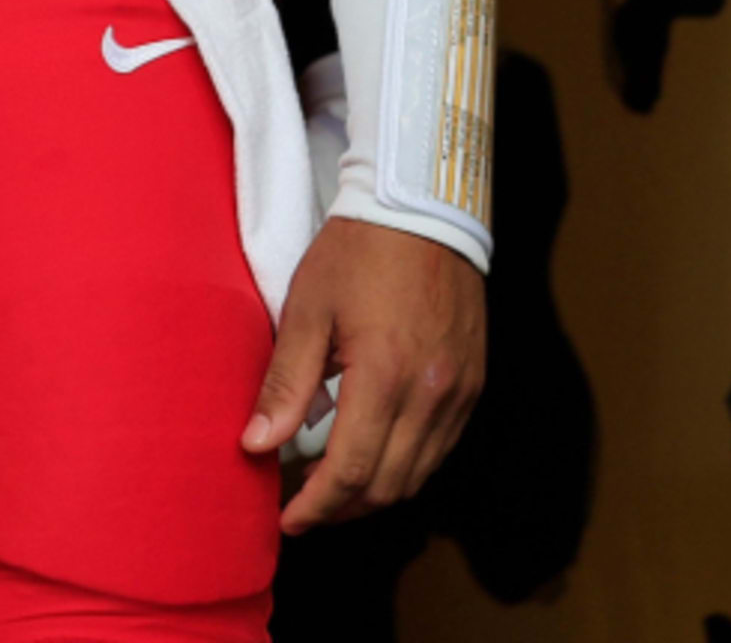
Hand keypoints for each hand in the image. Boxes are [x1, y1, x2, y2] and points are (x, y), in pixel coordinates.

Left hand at [243, 215, 485, 528]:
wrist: (423, 210)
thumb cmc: (358, 252)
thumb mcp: (307, 308)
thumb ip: (286, 382)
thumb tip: (257, 444)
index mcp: (386, 375)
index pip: (350, 471)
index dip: (316, 506)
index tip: (288, 520)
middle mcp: (432, 395)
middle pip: (387, 486)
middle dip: (341, 509)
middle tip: (302, 509)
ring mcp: (459, 393)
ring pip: (418, 475)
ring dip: (374, 494)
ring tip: (330, 489)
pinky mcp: (473, 385)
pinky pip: (440, 449)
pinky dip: (405, 467)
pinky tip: (372, 455)